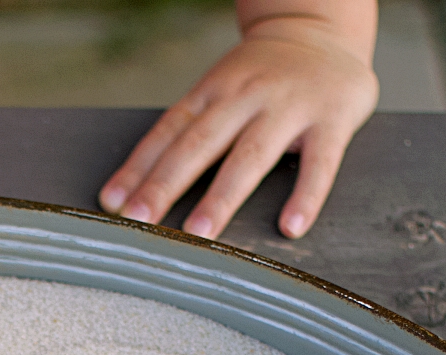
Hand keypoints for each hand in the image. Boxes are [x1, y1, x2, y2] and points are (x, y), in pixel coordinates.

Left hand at [98, 12, 377, 240]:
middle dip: (167, 184)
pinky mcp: (332, 120)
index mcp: (213, 91)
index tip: (113, 203)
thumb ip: (190, 129)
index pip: (169, 131)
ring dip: (222, 196)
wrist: (324, 30)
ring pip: (250, 155)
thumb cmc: (262, 74)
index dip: (139, 167)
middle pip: (200, 143)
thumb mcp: (221, 87)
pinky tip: (290, 227)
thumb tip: (140, 183)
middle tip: (142, 221)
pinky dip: (305, 196)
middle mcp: (246, 96)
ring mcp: (289, 107)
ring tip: (199, 234)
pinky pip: (319, 164)